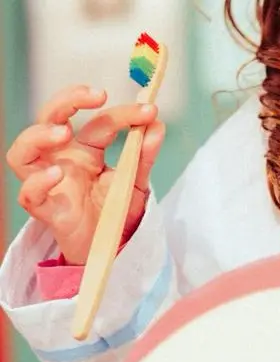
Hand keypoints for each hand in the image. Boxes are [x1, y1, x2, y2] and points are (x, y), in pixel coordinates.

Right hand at [5, 85, 165, 264]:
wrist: (111, 248)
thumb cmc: (117, 212)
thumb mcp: (136, 182)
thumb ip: (144, 156)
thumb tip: (157, 124)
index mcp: (85, 150)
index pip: (99, 122)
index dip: (124, 113)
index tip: (149, 110)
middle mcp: (62, 160)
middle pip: (48, 119)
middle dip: (67, 100)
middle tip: (96, 94)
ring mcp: (51, 183)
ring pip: (22, 152)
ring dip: (38, 135)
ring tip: (64, 131)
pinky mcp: (47, 210)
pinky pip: (29, 195)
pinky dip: (37, 183)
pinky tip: (56, 174)